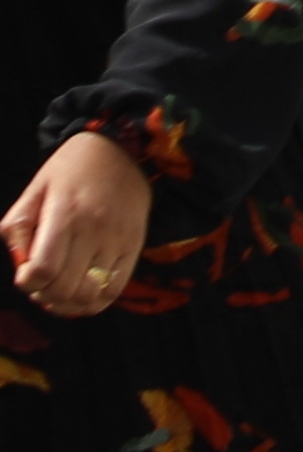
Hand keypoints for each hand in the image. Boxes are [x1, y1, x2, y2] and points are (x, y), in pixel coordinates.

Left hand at [6, 128, 153, 319]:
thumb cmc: (71, 169)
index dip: (27, 283)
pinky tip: (81, 293)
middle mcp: (94, 229)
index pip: (43, 270)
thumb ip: (18, 229)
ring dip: (67, 303)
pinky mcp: (135, 245)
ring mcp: (118, 239)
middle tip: (40, 285)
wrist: (123, 148)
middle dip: (44, 295)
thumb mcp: (35, 190)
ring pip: (89, 295)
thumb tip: (21, 266)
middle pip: (65, 288)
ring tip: (58, 291)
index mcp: (65, 213)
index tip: (25, 275)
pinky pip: (114, 289)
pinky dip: (93, 302)